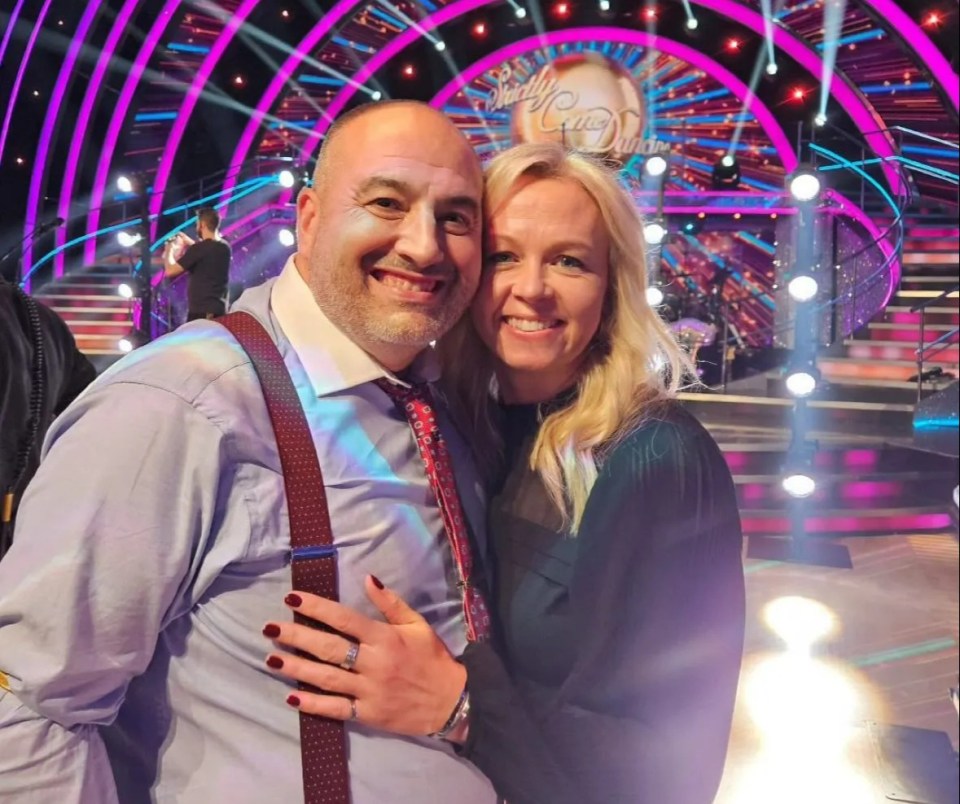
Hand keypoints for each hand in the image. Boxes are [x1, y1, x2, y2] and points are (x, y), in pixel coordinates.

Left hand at [262, 575, 466, 736]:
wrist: (451, 701)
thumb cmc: (433, 658)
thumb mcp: (418, 624)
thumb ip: (391, 603)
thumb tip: (368, 579)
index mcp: (385, 638)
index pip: (344, 619)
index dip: (316, 607)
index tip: (292, 598)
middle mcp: (374, 663)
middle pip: (328, 647)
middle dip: (296, 636)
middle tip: (269, 628)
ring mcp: (369, 690)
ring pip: (326, 678)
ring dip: (296, 668)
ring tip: (271, 659)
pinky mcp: (368, 714)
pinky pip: (335, 709)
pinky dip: (313, 704)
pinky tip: (292, 696)